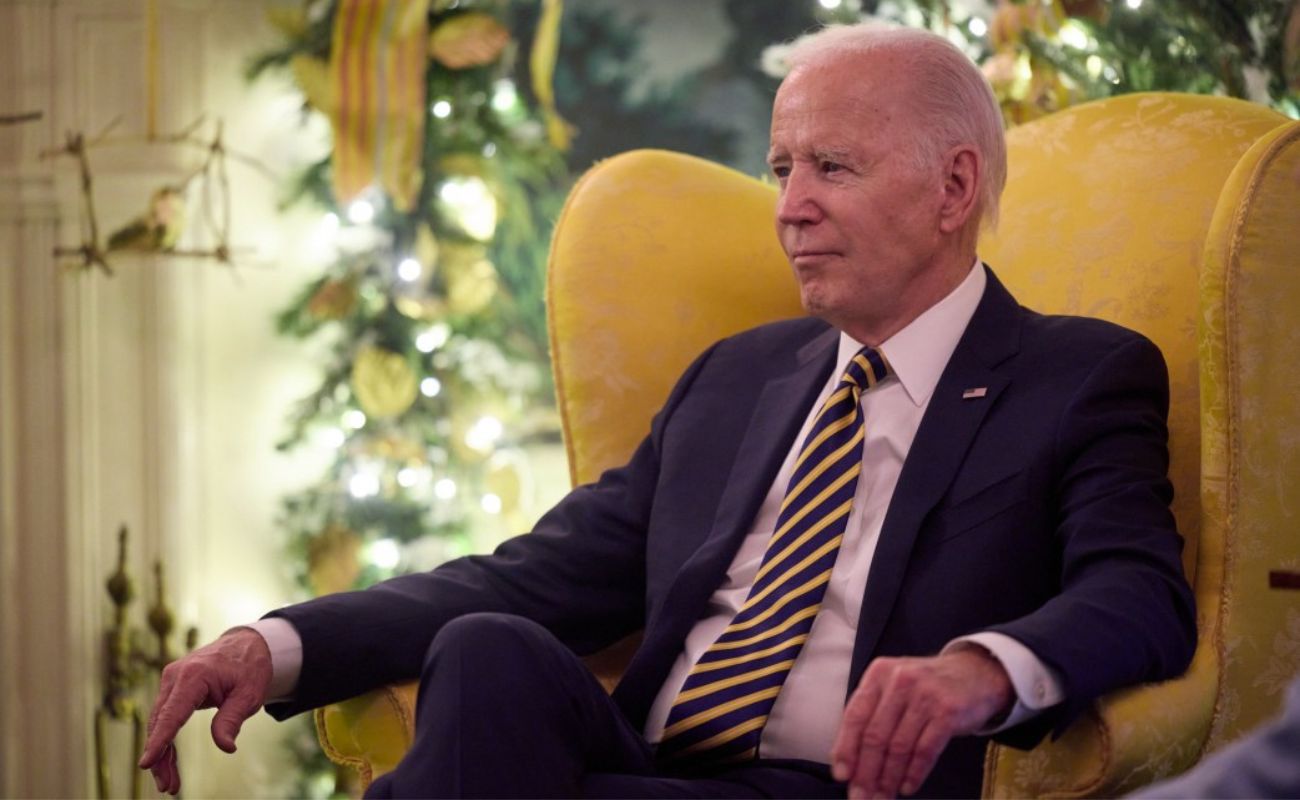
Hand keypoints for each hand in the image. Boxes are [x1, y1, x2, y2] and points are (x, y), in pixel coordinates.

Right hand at [138, 628, 273, 794]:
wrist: (247, 645)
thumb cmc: (250, 668)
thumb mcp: (249, 694)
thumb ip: (232, 719)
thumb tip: (226, 747)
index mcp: (194, 675)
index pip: (172, 713)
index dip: (159, 740)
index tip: (146, 763)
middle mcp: (176, 676)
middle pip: (161, 722)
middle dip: (161, 757)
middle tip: (168, 787)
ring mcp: (171, 681)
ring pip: (160, 723)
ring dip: (162, 754)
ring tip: (169, 784)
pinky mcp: (173, 688)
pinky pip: (166, 718)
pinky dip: (166, 741)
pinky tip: (169, 764)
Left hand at [830, 648, 1012, 798]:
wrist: (975, 674)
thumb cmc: (926, 686)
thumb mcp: (894, 686)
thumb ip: (872, 713)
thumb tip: (849, 759)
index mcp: (879, 673)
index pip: (855, 716)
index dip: (846, 749)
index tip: (842, 775)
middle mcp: (900, 681)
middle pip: (876, 736)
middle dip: (866, 772)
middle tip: (861, 796)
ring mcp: (925, 695)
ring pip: (899, 747)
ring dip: (889, 778)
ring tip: (883, 796)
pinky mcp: (948, 712)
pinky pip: (925, 751)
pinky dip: (914, 774)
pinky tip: (907, 787)